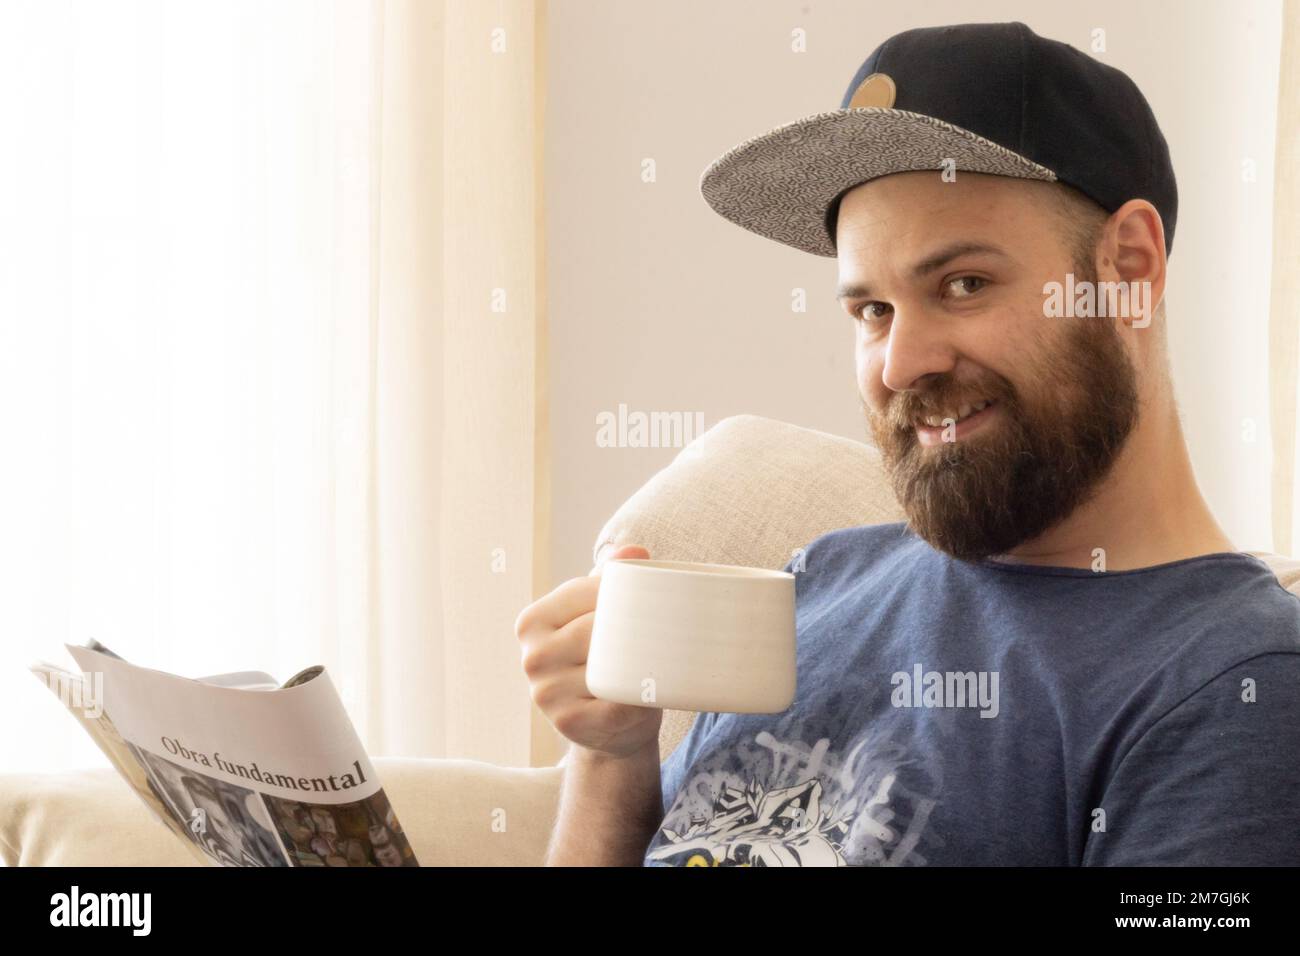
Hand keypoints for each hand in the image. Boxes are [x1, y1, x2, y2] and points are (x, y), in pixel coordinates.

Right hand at [515, 545, 663, 759]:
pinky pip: (616, 701)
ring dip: (640, 662)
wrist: (609, 730)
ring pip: (607, 664)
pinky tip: (650, 691)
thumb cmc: (607, 661)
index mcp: (531, 622)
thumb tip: (635, 552)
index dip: (624, 592)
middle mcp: (532, 657)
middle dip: (636, 626)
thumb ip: (612, 580)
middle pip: (597, 627)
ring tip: (661, 657)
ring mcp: (546, 693)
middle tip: (668, 627)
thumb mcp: (602, 617)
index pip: (586, 592)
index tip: (651, 598)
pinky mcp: (569, 723)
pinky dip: (639, 696)